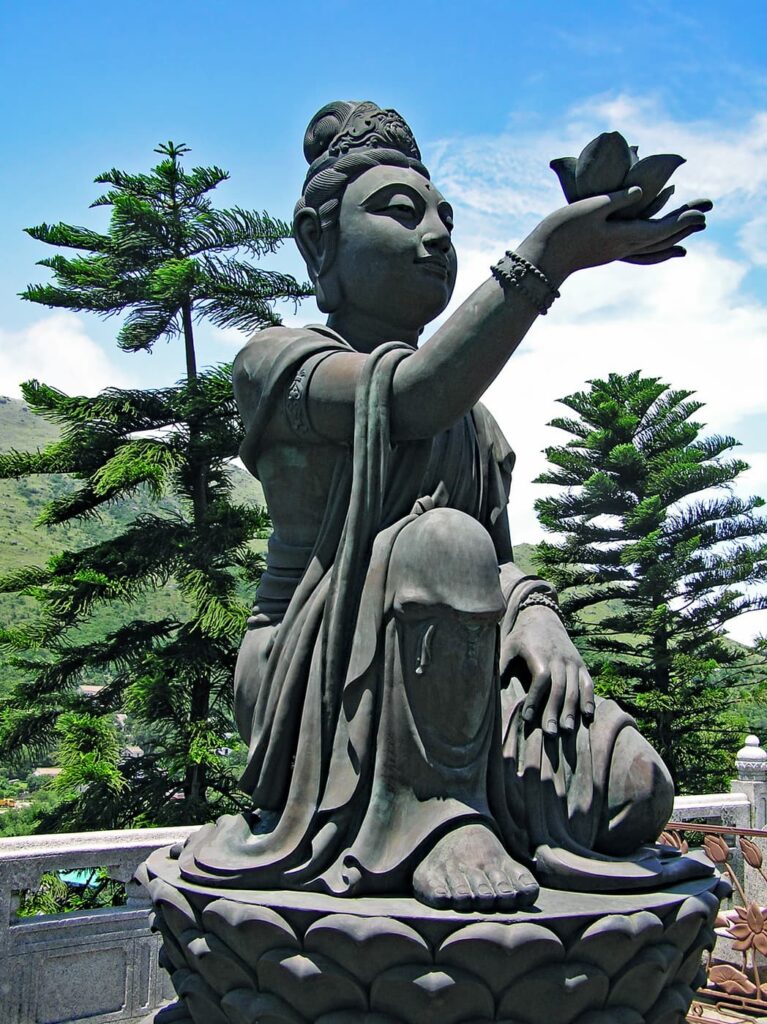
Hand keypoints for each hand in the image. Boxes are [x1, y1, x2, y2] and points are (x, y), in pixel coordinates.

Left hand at [503, 605, 594, 735]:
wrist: (543, 617)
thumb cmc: (521, 637)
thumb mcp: (508, 647)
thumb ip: (501, 667)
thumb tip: (488, 691)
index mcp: (540, 654)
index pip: (540, 679)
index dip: (535, 698)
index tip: (527, 718)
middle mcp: (559, 658)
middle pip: (560, 687)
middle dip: (555, 711)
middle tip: (550, 733)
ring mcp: (573, 662)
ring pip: (575, 688)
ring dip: (572, 710)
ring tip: (567, 731)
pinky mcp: (581, 665)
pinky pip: (588, 683)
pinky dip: (589, 700)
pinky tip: (587, 716)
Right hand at [519, 188, 711, 283]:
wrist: (542, 259)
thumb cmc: (563, 232)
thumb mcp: (589, 209)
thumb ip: (616, 200)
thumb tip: (641, 191)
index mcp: (623, 236)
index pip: (661, 229)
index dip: (682, 221)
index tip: (701, 213)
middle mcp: (624, 247)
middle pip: (660, 239)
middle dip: (682, 228)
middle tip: (703, 217)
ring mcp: (614, 251)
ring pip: (650, 246)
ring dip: (670, 238)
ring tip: (684, 231)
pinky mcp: (605, 250)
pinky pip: (638, 248)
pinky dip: (652, 245)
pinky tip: (649, 238)